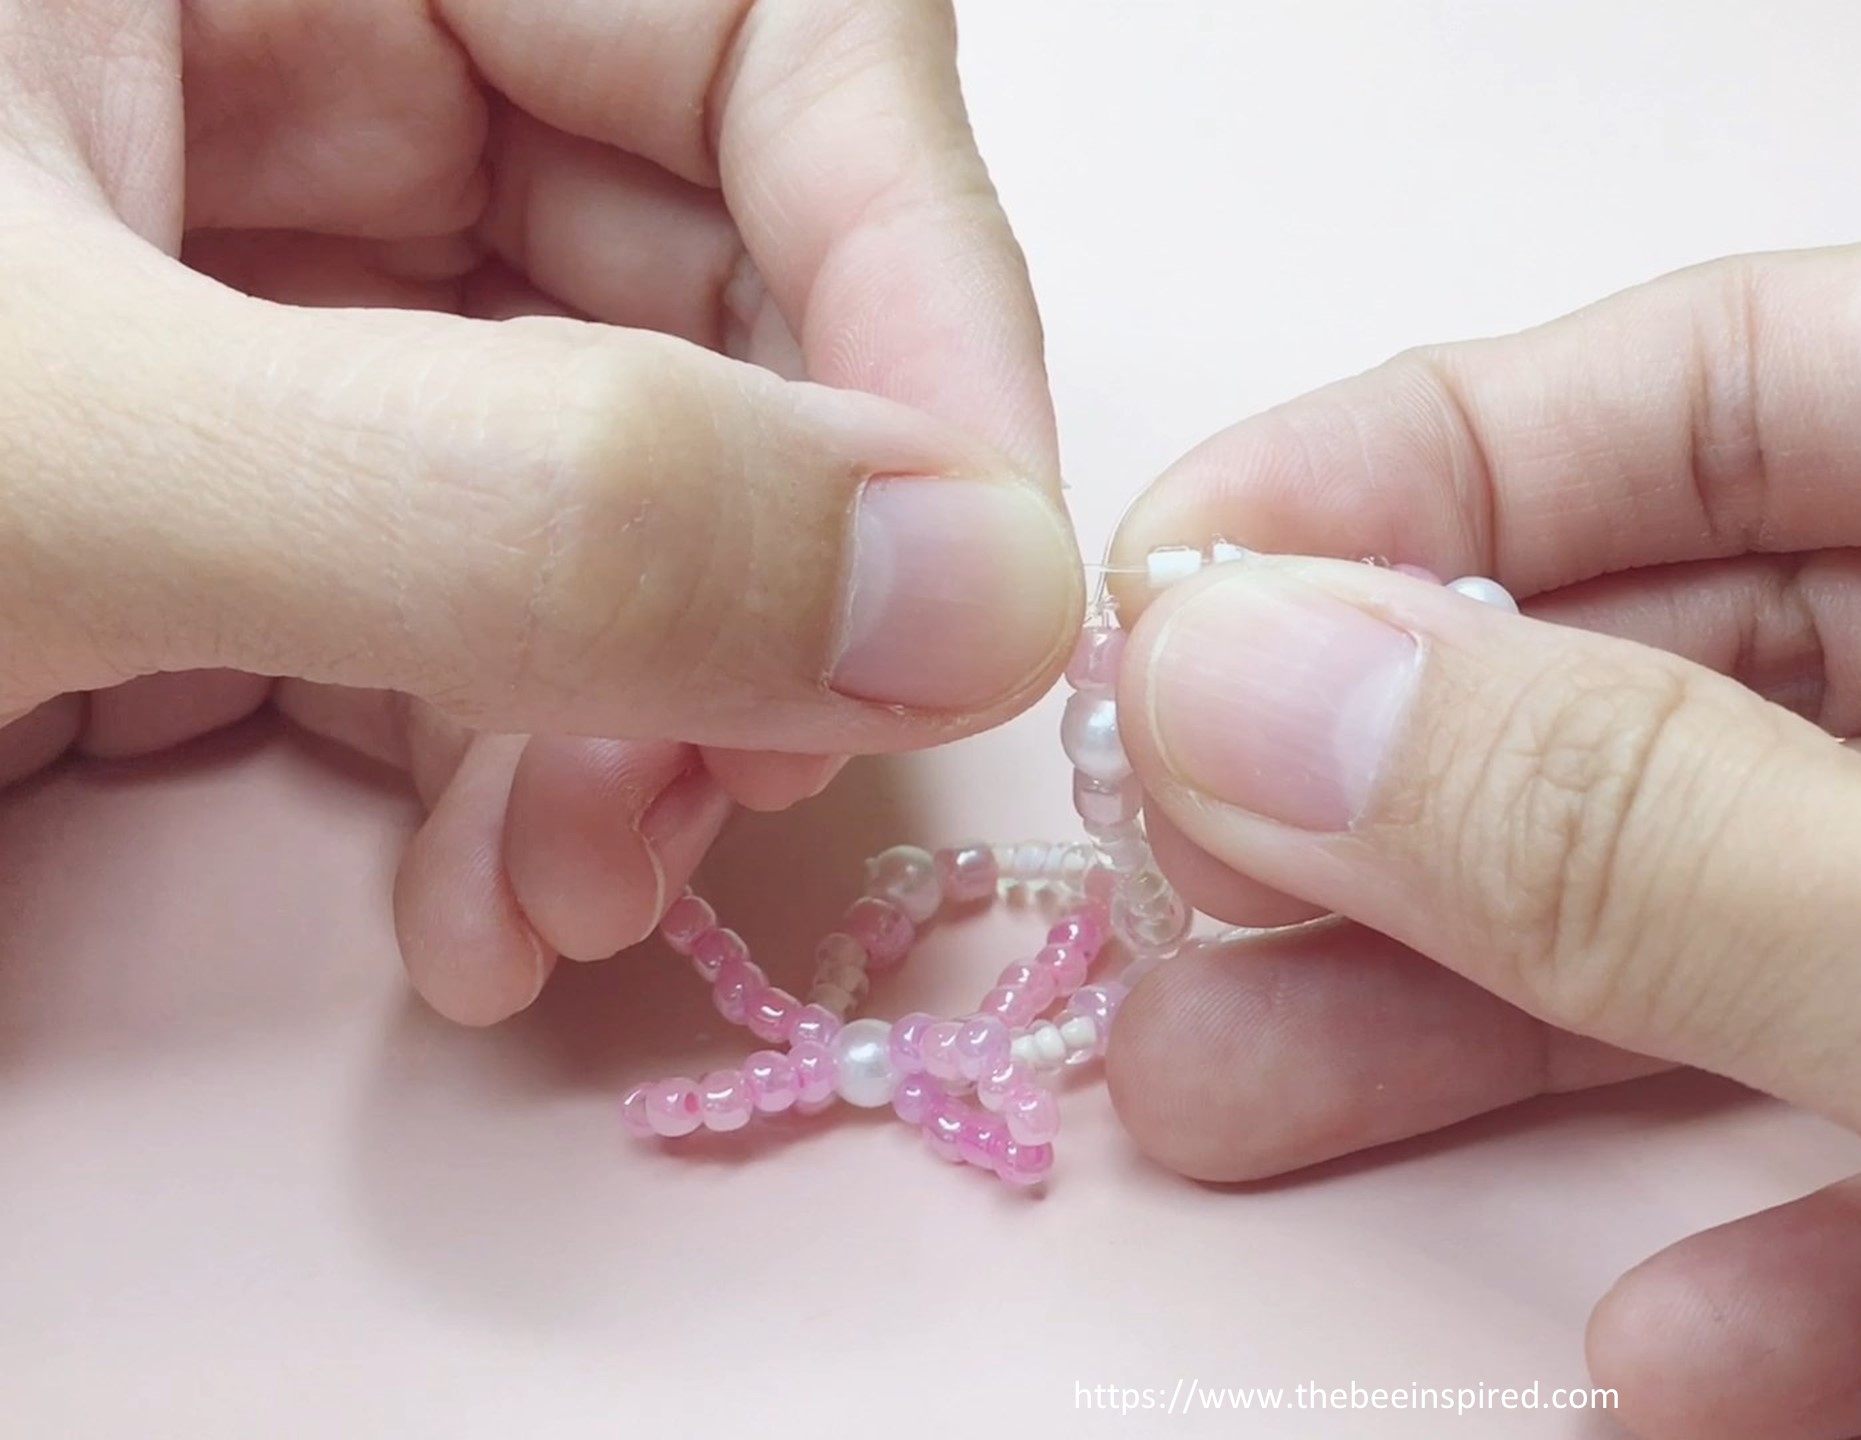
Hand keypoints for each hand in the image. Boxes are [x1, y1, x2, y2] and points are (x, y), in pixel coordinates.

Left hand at [0, 0, 1079, 1021]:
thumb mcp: (54, 460)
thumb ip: (512, 500)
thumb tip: (966, 591)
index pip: (765, 35)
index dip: (919, 289)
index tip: (969, 582)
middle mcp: (299, 73)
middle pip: (721, 291)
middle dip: (765, 584)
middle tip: (739, 781)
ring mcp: (262, 287)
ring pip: (625, 491)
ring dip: (652, 731)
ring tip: (570, 895)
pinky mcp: (231, 481)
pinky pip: (475, 609)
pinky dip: (513, 779)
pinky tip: (480, 907)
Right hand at [1104, 143, 1860, 1438]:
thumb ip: (1663, 839)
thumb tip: (1270, 683)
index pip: (1766, 375)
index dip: (1430, 487)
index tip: (1186, 595)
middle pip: (1768, 654)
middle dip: (1447, 793)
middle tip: (1191, 882)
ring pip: (1857, 910)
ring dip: (1554, 1026)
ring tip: (1275, 1086)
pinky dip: (1842, 1252)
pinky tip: (1685, 1345)